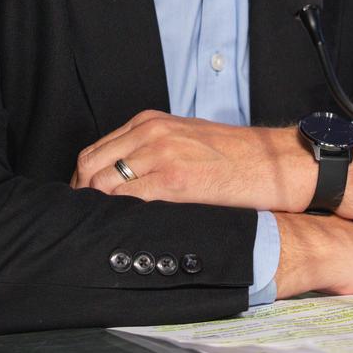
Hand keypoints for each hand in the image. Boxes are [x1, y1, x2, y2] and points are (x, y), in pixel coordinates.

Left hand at [71, 110, 319, 210]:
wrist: (270, 160)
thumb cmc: (231, 156)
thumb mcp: (184, 139)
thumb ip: (151, 150)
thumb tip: (121, 179)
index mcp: (150, 122)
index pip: (95, 152)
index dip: (83, 182)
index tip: (84, 204)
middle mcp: (150, 133)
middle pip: (90, 166)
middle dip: (82, 196)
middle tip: (86, 222)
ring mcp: (161, 154)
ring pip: (103, 184)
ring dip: (96, 209)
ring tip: (101, 230)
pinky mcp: (175, 180)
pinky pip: (129, 200)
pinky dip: (118, 215)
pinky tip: (122, 229)